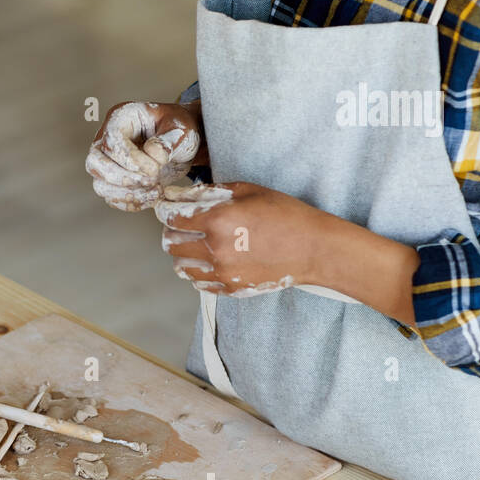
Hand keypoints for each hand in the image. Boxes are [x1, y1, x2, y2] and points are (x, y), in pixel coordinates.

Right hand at [86, 101, 204, 210]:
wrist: (181, 145)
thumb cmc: (179, 130)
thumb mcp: (182, 129)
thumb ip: (169, 140)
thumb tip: (151, 153)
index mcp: (120, 118)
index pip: (111, 140)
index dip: (130, 159)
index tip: (155, 169)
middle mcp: (106, 139)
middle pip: (94, 163)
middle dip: (123, 178)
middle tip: (152, 181)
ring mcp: (106, 162)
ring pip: (100, 185)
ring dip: (128, 194)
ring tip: (156, 191)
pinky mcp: (113, 182)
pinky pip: (112, 198)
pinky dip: (132, 203)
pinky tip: (153, 197)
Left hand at [158, 182, 328, 293]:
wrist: (313, 249)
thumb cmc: (284, 214)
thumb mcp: (247, 191)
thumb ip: (209, 192)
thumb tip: (179, 194)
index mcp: (217, 220)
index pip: (172, 217)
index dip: (166, 209)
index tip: (167, 207)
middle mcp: (215, 248)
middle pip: (170, 243)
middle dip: (172, 231)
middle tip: (184, 224)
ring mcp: (222, 272)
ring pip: (180, 266)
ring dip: (183, 253)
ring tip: (197, 243)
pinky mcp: (230, 288)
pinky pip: (198, 282)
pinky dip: (199, 271)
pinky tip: (211, 260)